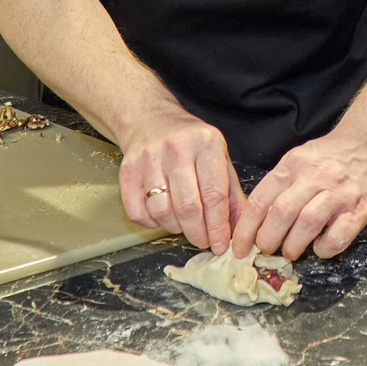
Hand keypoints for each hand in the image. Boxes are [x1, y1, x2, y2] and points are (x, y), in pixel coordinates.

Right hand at [116, 106, 240, 252]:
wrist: (151, 120)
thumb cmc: (191, 144)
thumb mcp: (219, 159)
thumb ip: (231, 195)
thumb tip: (239, 230)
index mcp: (206, 144)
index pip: (214, 195)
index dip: (218, 226)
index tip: (220, 245)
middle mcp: (177, 148)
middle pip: (187, 206)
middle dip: (197, 233)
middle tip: (202, 241)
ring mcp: (149, 159)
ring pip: (162, 211)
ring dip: (175, 228)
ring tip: (184, 225)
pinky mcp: (127, 171)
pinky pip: (138, 212)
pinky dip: (152, 223)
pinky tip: (163, 216)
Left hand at [233, 127, 366, 260]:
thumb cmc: (329, 157)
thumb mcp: (298, 159)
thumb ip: (278, 185)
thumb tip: (254, 221)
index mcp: (293, 164)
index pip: (261, 199)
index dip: (246, 229)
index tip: (238, 247)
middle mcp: (315, 176)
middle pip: (281, 213)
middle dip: (267, 239)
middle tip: (265, 250)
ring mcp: (339, 193)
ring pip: (307, 223)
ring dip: (293, 245)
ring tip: (290, 251)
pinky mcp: (360, 209)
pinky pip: (338, 236)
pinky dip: (324, 248)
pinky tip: (320, 246)